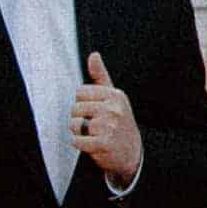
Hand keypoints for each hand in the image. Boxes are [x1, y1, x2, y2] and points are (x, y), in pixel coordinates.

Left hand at [70, 52, 142, 188]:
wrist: (132, 152)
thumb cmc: (118, 122)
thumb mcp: (113, 97)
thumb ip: (100, 76)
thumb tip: (93, 55)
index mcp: (115, 95)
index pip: (80, 92)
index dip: (83, 103)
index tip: (95, 110)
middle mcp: (114, 108)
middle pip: (75, 108)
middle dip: (79, 118)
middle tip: (94, 126)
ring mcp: (109, 126)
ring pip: (74, 125)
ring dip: (79, 133)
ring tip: (93, 135)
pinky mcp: (104, 143)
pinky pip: (77, 141)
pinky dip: (80, 144)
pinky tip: (92, 145)